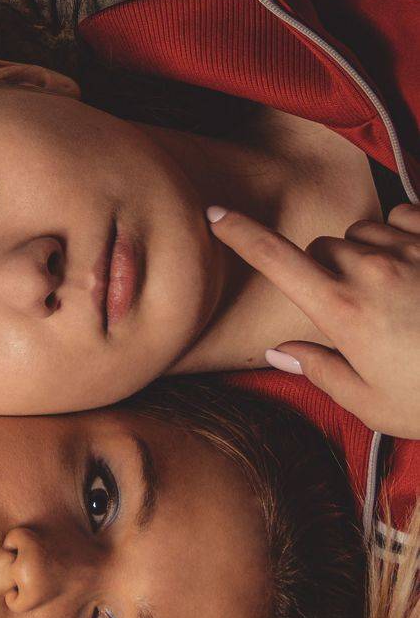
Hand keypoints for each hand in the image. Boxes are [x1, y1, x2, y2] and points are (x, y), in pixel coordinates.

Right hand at [207, 201, 419, 437]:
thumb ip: (320, 370)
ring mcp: (411, 251)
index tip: (216, 217)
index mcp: (342, 312)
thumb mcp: (371, 402)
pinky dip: (399, 233)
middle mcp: (371, 271)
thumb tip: (281, 351)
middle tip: (346, 309)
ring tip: (390, 293)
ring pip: (362, 232)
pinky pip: (403, 216)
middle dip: (322, 269)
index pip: (276, 261)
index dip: (241, 236)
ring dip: (363, 253)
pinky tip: (411, 264)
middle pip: (321, 247)